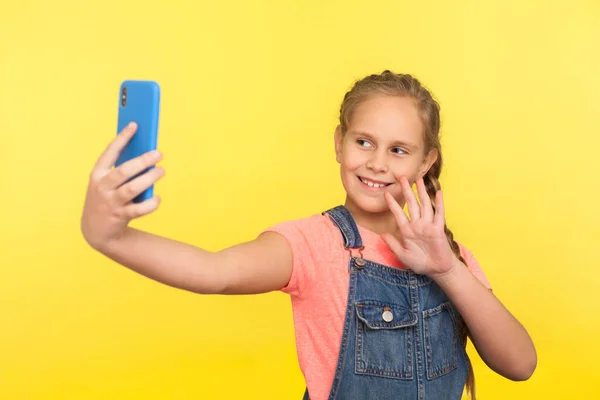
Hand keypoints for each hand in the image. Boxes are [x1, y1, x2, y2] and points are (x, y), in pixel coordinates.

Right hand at [80, 122, 164, 249]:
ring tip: (161, 171)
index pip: (110, 152)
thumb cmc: (107, 198)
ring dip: (149, 178)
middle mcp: (102, 187)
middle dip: (142, 160)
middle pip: (124, 171)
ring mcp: (110, 203)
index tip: (135, 124)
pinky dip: (151, 203)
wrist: (96, 230)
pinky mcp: (120, 217)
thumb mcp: (108, 183)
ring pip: (132, 188)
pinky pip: (139, 209)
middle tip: (158, 153)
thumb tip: (146, 153)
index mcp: (97, 174)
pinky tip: (157, 198)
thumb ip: (123, 170)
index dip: (122, 138)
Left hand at [381, 176, 457, 278]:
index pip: (398, 214)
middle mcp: (417, 225)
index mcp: (407, 230)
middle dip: (406, 191)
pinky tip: (437, 192)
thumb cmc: (420, 263)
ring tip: (419, 179)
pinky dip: (438, 203)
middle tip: (402, 177)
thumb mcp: (402, 255)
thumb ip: (393, 244)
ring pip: (424, 205)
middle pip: (411, 204)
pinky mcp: (438, 229)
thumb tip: (382, 234)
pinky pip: (438, 213)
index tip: (386, 193)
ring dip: (421, 192)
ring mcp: (428, 225)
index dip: (392, 204)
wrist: (437, 270)